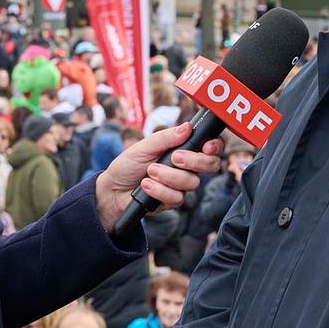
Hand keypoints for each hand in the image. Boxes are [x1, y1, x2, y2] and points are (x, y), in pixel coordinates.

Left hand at [95, 122, 222, 231]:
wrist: (113, 190)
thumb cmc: (128, 165)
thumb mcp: (144, 146)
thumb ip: (165, 138)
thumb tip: (187, 127)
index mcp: (182, 149)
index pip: (210, 147)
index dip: (215, 146)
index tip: (207, 146)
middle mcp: (186, 167)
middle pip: (210, 165)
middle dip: (194, 160)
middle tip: (175, 157)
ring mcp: (181, 185)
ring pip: (192, 182)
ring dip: (169, 176)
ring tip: (149, 172)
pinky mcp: (173, 201)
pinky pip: (177, 197)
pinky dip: (159, 190)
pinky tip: (146, 186)